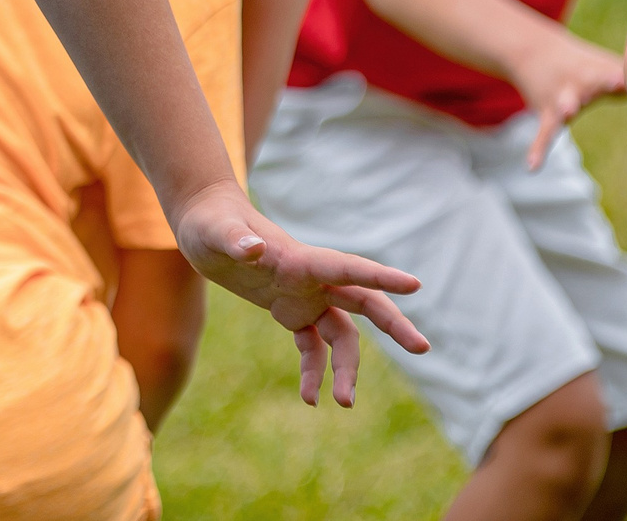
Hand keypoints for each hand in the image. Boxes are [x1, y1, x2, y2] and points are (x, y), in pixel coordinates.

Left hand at [175, 180, 425, 407]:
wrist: (203, 223)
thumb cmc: (209, 221)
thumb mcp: (212, 230)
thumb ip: (234, 240)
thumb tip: (254, 249)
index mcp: (299, 258)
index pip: (347, 267)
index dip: (380, 276)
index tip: (415, 285)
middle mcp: (310, 278)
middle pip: (363, 301)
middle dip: (394, 325)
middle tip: (423, 348)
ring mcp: (303, 295)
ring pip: (342, 334)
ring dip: (347, 368)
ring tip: (342, 404)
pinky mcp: (290, 310)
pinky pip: (312, 346)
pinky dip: (314, 371)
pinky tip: (309, 398)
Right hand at [510, 28, 626, 170]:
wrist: (532, 50)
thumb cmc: (580, 63)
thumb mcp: (605, 68)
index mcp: (600, 73)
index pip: (618, 75)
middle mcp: (580, 83)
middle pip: (594, 83)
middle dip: (604, 82)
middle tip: (617, 81)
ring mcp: (561, 97)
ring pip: (565, 103)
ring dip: (567, 106)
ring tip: (568, 112)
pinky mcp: (547, 113)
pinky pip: (544, 133)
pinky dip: (538, 149)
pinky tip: (532, 168)